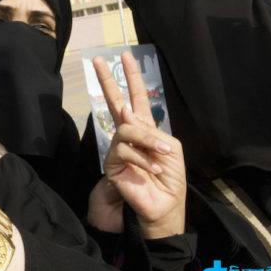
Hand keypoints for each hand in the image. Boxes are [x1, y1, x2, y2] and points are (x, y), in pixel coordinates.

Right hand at [87, 52, 185, 237]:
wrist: (159, 215)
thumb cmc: (168, 187)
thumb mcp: (171, 156)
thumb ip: (152, 133)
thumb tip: (125, 112)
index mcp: (148, 132)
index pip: (138, 100)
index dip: (132, 78)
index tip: (125, 55)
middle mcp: (130, 137)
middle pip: (117, 102)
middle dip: (110, 80)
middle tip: (99, 58)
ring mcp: (119, 150)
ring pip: (126, 128)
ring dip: (147, 140)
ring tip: (161, 157)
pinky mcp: (111, 165)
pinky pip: (124, 150)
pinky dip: (141, 158)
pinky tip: (150, 169)